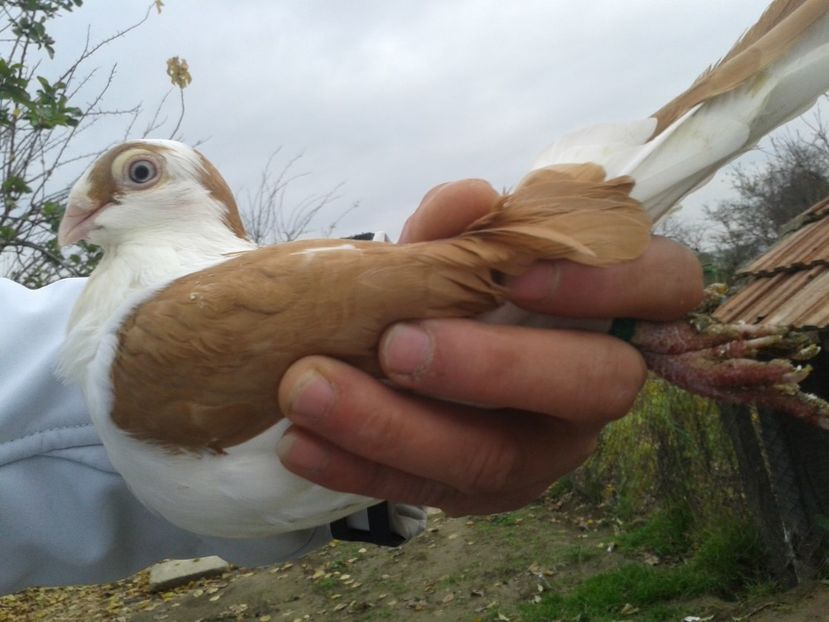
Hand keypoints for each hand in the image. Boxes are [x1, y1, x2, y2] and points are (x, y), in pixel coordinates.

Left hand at [276, 180, 702, 514]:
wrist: (413, 355)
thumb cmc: (455, 289)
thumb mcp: (456, 250)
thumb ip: (463, 226)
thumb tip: (474, 198)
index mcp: (610, 309)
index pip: (664, 286)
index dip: (609, 282)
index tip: (515, 275)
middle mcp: (592, 388)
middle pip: (591, 386)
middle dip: (492, 367)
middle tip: (395, 345)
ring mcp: (543, 451)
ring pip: (498, 458)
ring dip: (397, 427)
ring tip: (308, 388)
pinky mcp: (484, 494)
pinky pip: (429, 493)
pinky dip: (358, 466)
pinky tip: (300, 442)